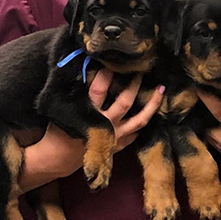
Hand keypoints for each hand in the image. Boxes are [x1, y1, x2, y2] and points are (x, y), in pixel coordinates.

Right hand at [22, 69, 165, 184]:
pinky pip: (136, 134)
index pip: (100, 89)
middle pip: (125, 102)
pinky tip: (151, 110)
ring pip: (139, 119)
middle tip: (141, 69)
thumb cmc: (59, 130)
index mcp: (90, 114)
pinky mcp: (118, 146)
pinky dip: (143, 122)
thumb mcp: (65, 109)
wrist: (59, 159)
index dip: (107, 74)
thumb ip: (77, 93)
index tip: (113, 60)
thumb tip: (88, 68)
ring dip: (152, 104)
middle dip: (134, 84)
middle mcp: (106, 125)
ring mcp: (115, 137)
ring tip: (161, 89)